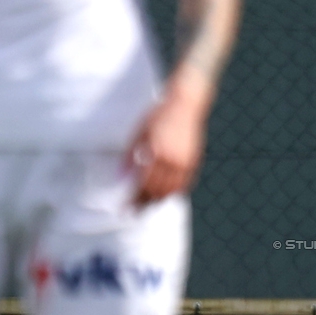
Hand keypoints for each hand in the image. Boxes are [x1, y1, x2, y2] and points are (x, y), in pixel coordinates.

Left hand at [126, 81, 210, 205]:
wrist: (185, 103)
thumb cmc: (159, 114)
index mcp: (156, 153)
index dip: (135, 198)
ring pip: (172, 190)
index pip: (143, 184)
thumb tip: (122, 176)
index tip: (126, 208)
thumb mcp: (139, 132)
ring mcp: (184, 162)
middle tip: (135, 211)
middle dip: (145, 203)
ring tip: (150, 204)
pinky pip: (184, 183)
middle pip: (157, 191)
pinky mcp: (193, 161)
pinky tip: (167, 194)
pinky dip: (175, 191)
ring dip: (160, 199)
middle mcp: (172, 160)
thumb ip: (130, 155)